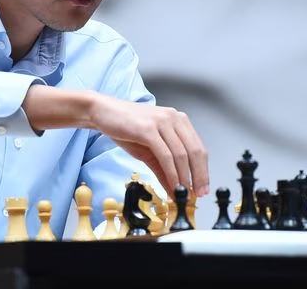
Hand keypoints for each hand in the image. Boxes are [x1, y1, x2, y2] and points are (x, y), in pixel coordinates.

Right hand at [90, 95, 209, 197]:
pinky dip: (171, 173)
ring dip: (185, 178)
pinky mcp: (149, 129)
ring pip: (181, 154)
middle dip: (198, 176)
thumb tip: (174, 189)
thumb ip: (163, 169)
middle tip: (198, 194)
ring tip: (184, 193)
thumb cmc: (126, 128)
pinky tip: (172, 185)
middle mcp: (174, 118)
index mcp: (179, 120)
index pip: (199, 147)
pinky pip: (165, 155)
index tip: (202, 188)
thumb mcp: (149, 151)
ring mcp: (162, 122)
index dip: (203, 170)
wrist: (103, 112)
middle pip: (195, 151)